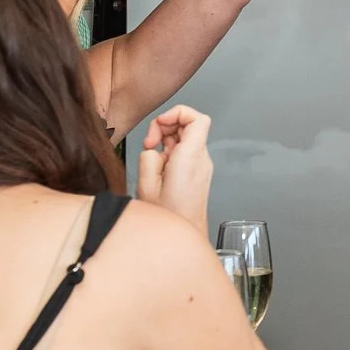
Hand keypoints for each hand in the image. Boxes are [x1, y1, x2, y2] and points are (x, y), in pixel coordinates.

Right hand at [138, 106, 212, 229]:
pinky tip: (159, 169)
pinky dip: (170, 153)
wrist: (186, 235)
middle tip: (149, 144)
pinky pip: (185, 151)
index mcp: (191, 157)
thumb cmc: (169, 217)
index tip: (159, 125)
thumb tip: (152, 149)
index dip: (176, 114)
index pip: (197, 118)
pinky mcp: (198, 172)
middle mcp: (201, 159)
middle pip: (189, 125)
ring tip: (152, 160)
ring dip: (166, 141)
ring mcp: (202, 166)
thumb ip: (147, 157)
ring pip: (185, 137)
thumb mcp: (147, 185)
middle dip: (165, 128)